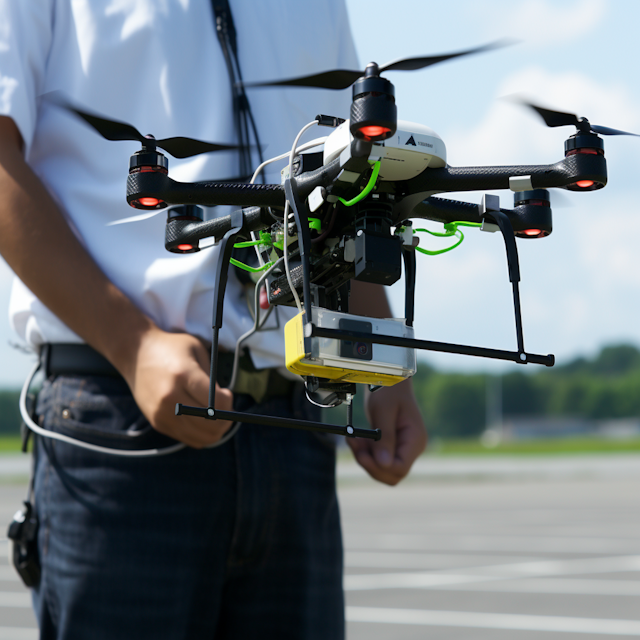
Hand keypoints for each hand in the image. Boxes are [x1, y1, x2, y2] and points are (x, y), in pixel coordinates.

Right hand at [119, 328, 233, 447]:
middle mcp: (170, 398)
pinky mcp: (157, 423)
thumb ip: (212, 378)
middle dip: (226, 418)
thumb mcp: (197, 350)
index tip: (227, 393)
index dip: (228, 401)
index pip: (216, 403)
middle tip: (226, 407)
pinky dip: (201, 433)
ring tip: (216, 415)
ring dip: (216, 430)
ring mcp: (162, 414)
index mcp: (183, 376)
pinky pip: (188, 439)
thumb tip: (225, 403)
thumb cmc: (171, 348)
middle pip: (210, 423)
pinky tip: (201, 419)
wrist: (135, 354)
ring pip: (201, 437)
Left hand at [347, 380, 425, 484]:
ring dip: (365, 458)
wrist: (388, 380)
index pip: (400, 468)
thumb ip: (385, 438)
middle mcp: (412, 448)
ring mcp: (402, 448)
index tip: (361, 452)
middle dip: (370, 464)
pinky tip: (356, 439)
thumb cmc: (388, 390)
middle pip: (392, 474)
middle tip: (354, 444)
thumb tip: (384, 464)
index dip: (379, 466)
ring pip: (383, 469)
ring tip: (352, 439)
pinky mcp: (392, 446)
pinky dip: (365, 453)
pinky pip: (378, 459)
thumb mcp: (383, 411)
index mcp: (415, 440)